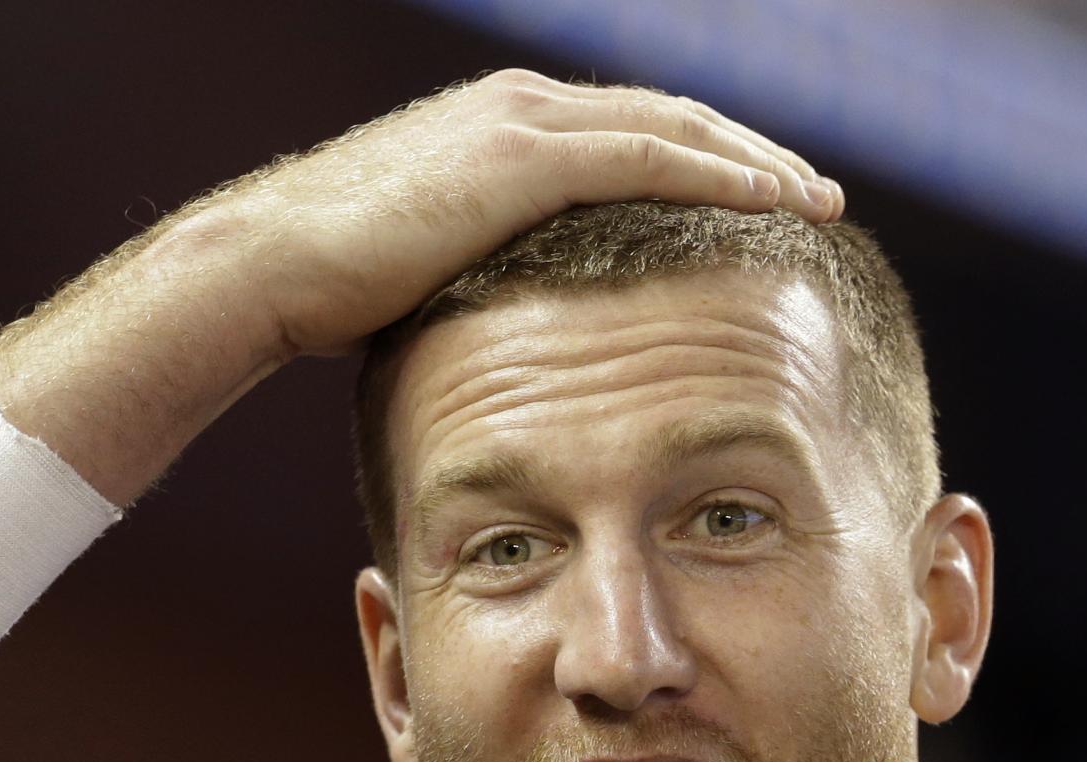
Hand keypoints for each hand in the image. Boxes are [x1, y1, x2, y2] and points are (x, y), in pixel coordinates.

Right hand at [219, 71, 843, 359]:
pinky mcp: (521, 155)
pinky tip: (772, 202)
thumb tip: (524, 329)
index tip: (763, 203)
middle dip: (750, 154)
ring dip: (755, 161)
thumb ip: (493, 273)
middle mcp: (522, 106)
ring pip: (675, 127)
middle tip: (817, 193)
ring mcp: (523, 123)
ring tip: (818, 198)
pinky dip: (717, 175)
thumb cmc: (330, 290)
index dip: (705, 164)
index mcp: (505, 128)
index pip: (634, 134)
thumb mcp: (434, 272)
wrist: (268, 266)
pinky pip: (649, 156)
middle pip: (671, 118)